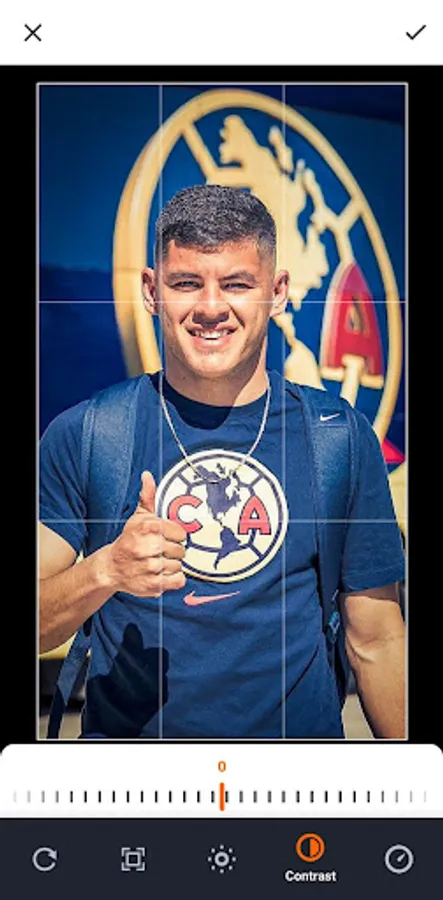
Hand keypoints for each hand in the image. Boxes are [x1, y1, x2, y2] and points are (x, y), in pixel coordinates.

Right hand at [106, 471, 186, 596]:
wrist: (112, 567)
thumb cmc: (129, 540)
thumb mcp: (138, 517)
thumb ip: (147, 496)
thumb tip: (147, 476)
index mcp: (148, 528)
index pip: (180, 533)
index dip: (174, 535)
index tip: (164, 537)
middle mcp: (148, 547)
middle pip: (181, 550)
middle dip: (172, 551)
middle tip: (158, 551)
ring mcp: (150, 568)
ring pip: (179, 565)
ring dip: (171, 565)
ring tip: (156, 562)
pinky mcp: (153, 585)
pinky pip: (179, 580)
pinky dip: (173, 579)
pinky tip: (161, 574)